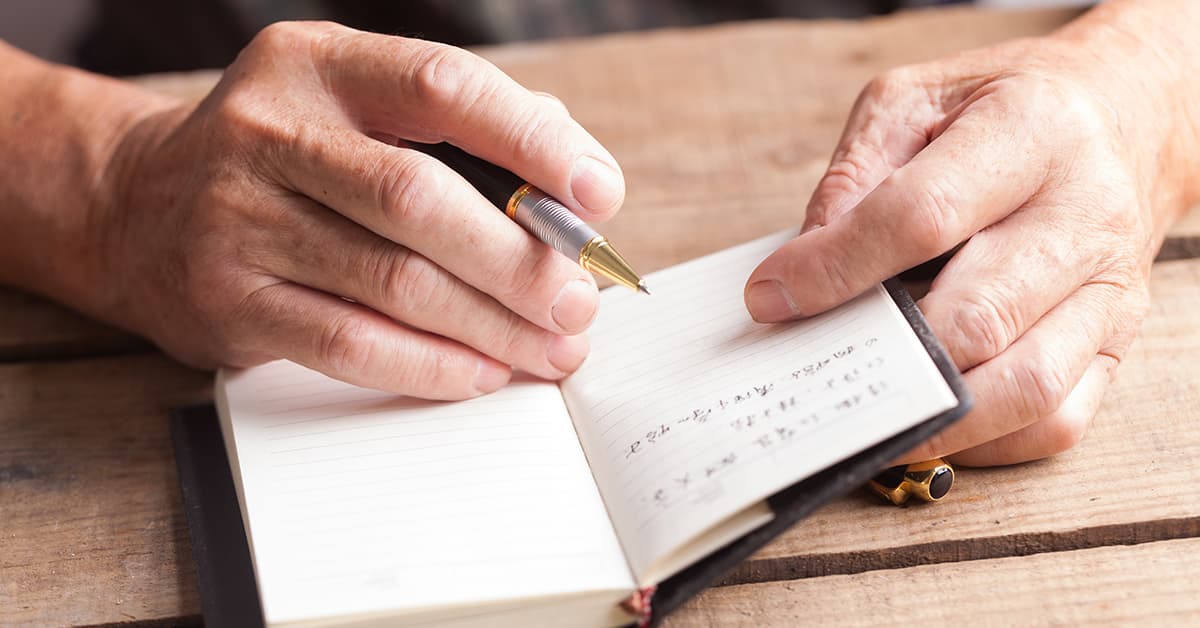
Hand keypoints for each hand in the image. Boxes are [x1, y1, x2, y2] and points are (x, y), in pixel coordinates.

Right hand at [90, 22, 625, 398]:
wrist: (137, 207)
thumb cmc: (289, 157)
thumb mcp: (355, 108)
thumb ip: (464, 133)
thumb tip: (579, 195)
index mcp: (320, 65)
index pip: (442, 86)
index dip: (533, 142)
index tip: (599, 195)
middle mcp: (270, 130)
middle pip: (419, 199)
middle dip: (518, 260)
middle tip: (578, 302)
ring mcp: (239, 217)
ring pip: (392, 282)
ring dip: (491, 325)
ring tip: (552, 348)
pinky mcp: (228, 300)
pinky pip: (350, 343)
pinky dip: (431, 366)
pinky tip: (483, 372)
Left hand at [744, 13, 1198, 464]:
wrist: (1122, 115)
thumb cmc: (1003, 108)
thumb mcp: (916, 102)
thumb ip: (855, 176)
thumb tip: (804, 265)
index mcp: (1031, 129)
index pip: (921, 216)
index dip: (835, 267)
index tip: (771, 297)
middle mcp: (1084, 212)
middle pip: (976, 316)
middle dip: (880, 355)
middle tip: (812, 371)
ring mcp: (1110, 286)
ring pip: (1025, 384)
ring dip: (934, 418)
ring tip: (863, 417)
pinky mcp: (1117, 339)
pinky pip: (1056, 418)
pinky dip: (985, 440)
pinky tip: (930, 424)